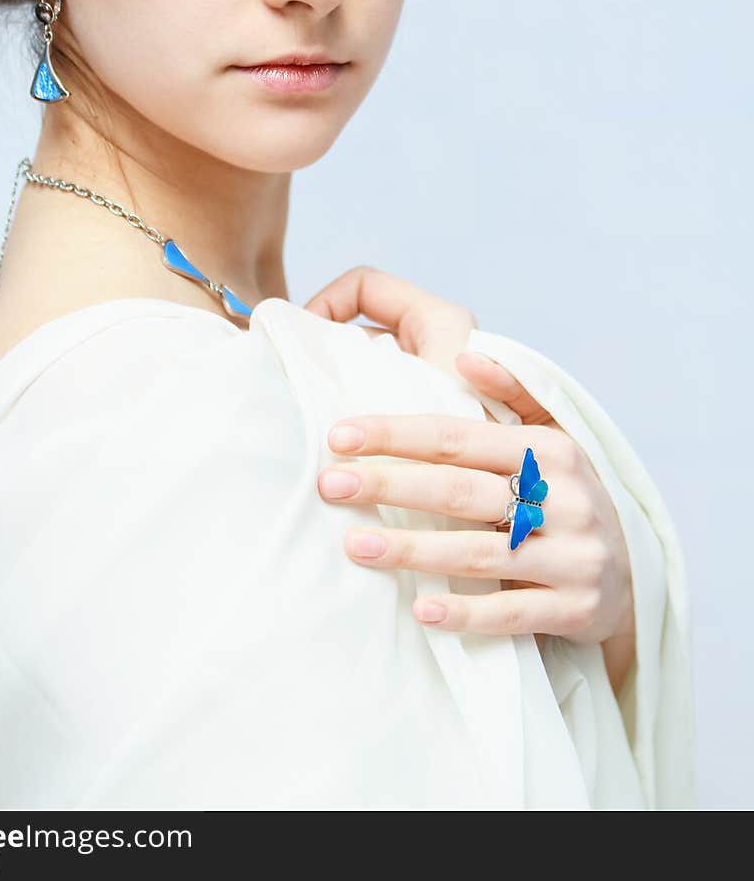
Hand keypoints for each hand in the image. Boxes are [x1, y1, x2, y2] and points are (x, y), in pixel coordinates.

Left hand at [306, 267, 635, 668]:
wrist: (636, 575)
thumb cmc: (569, 496)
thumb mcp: (554, 436)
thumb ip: (512, 391)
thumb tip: (464, 352)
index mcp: (549, 450)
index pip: (458, 436)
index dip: (396, 434)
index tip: (340, 436)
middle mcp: (563, 498)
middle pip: (459, 490)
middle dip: (389, 486)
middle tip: (330, 485)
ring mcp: (572, 556)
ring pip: (480, 552)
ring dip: (412, 551)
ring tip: (354, 546)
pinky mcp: (576, 609)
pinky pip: (512, 613)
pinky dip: (466, 612)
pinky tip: (420, 610)